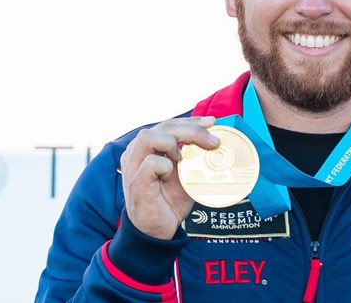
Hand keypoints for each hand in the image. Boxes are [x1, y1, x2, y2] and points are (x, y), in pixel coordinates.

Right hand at [120, 116, 219, 239]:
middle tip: (212, 142)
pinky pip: (151, 162)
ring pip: (150, 137)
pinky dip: (167, 166)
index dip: (191, 121)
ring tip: (185, 159)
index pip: (169, 124)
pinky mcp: (136, 182)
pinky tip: (172, 175)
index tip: (211, 122)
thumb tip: (217, 143)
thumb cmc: (170, 200)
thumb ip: (195, 157)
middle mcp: (137, 152)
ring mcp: (134, 166)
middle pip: (162, 127)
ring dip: (174, 143)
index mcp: (148, 147)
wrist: (159, 230)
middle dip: (191, 130)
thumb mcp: (186, 174)